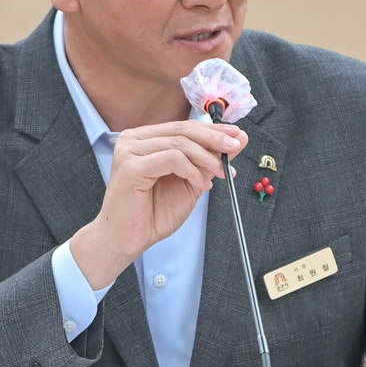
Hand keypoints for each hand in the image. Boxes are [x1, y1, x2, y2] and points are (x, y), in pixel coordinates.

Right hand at [70, 121, 246, 288]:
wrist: (129, 240)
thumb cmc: (153, 214)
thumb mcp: (190, 182)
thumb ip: (209, 160)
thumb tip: (237, 139)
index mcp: (145, 139)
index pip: (183, 126)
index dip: (213, 130)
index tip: (236, 136)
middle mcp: (134, 139)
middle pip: (182, 129)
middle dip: (214, 138)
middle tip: (235, 146)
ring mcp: (129, 151)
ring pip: (179, 142)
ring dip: (206, 158)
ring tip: (218, 174)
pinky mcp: (131, 166)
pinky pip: (172, 158)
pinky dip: (192, 170)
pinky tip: (201, 184)